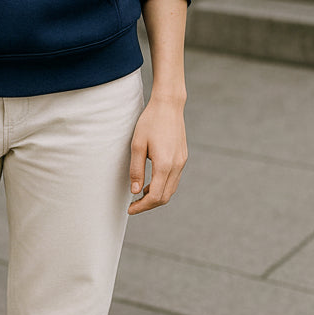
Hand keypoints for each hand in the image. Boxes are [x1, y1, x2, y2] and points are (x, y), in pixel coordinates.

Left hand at [128, 96, 186, 214]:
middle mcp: (177, 166)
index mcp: (165, 165)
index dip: (142, 206)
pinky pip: (174, 179)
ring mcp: (182, 162)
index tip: (130, 209)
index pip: (155, 197)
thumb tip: (135, 191)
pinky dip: (163, 185)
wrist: (169, 105)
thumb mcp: (137, 144)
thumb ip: (136, 169)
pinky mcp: (183, 157)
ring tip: (140, 194)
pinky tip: (151, 181)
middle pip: (165, 197)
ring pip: (171, 189)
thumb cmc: (150, 122)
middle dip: (149, 204)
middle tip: (133, 205)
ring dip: (157, 196)